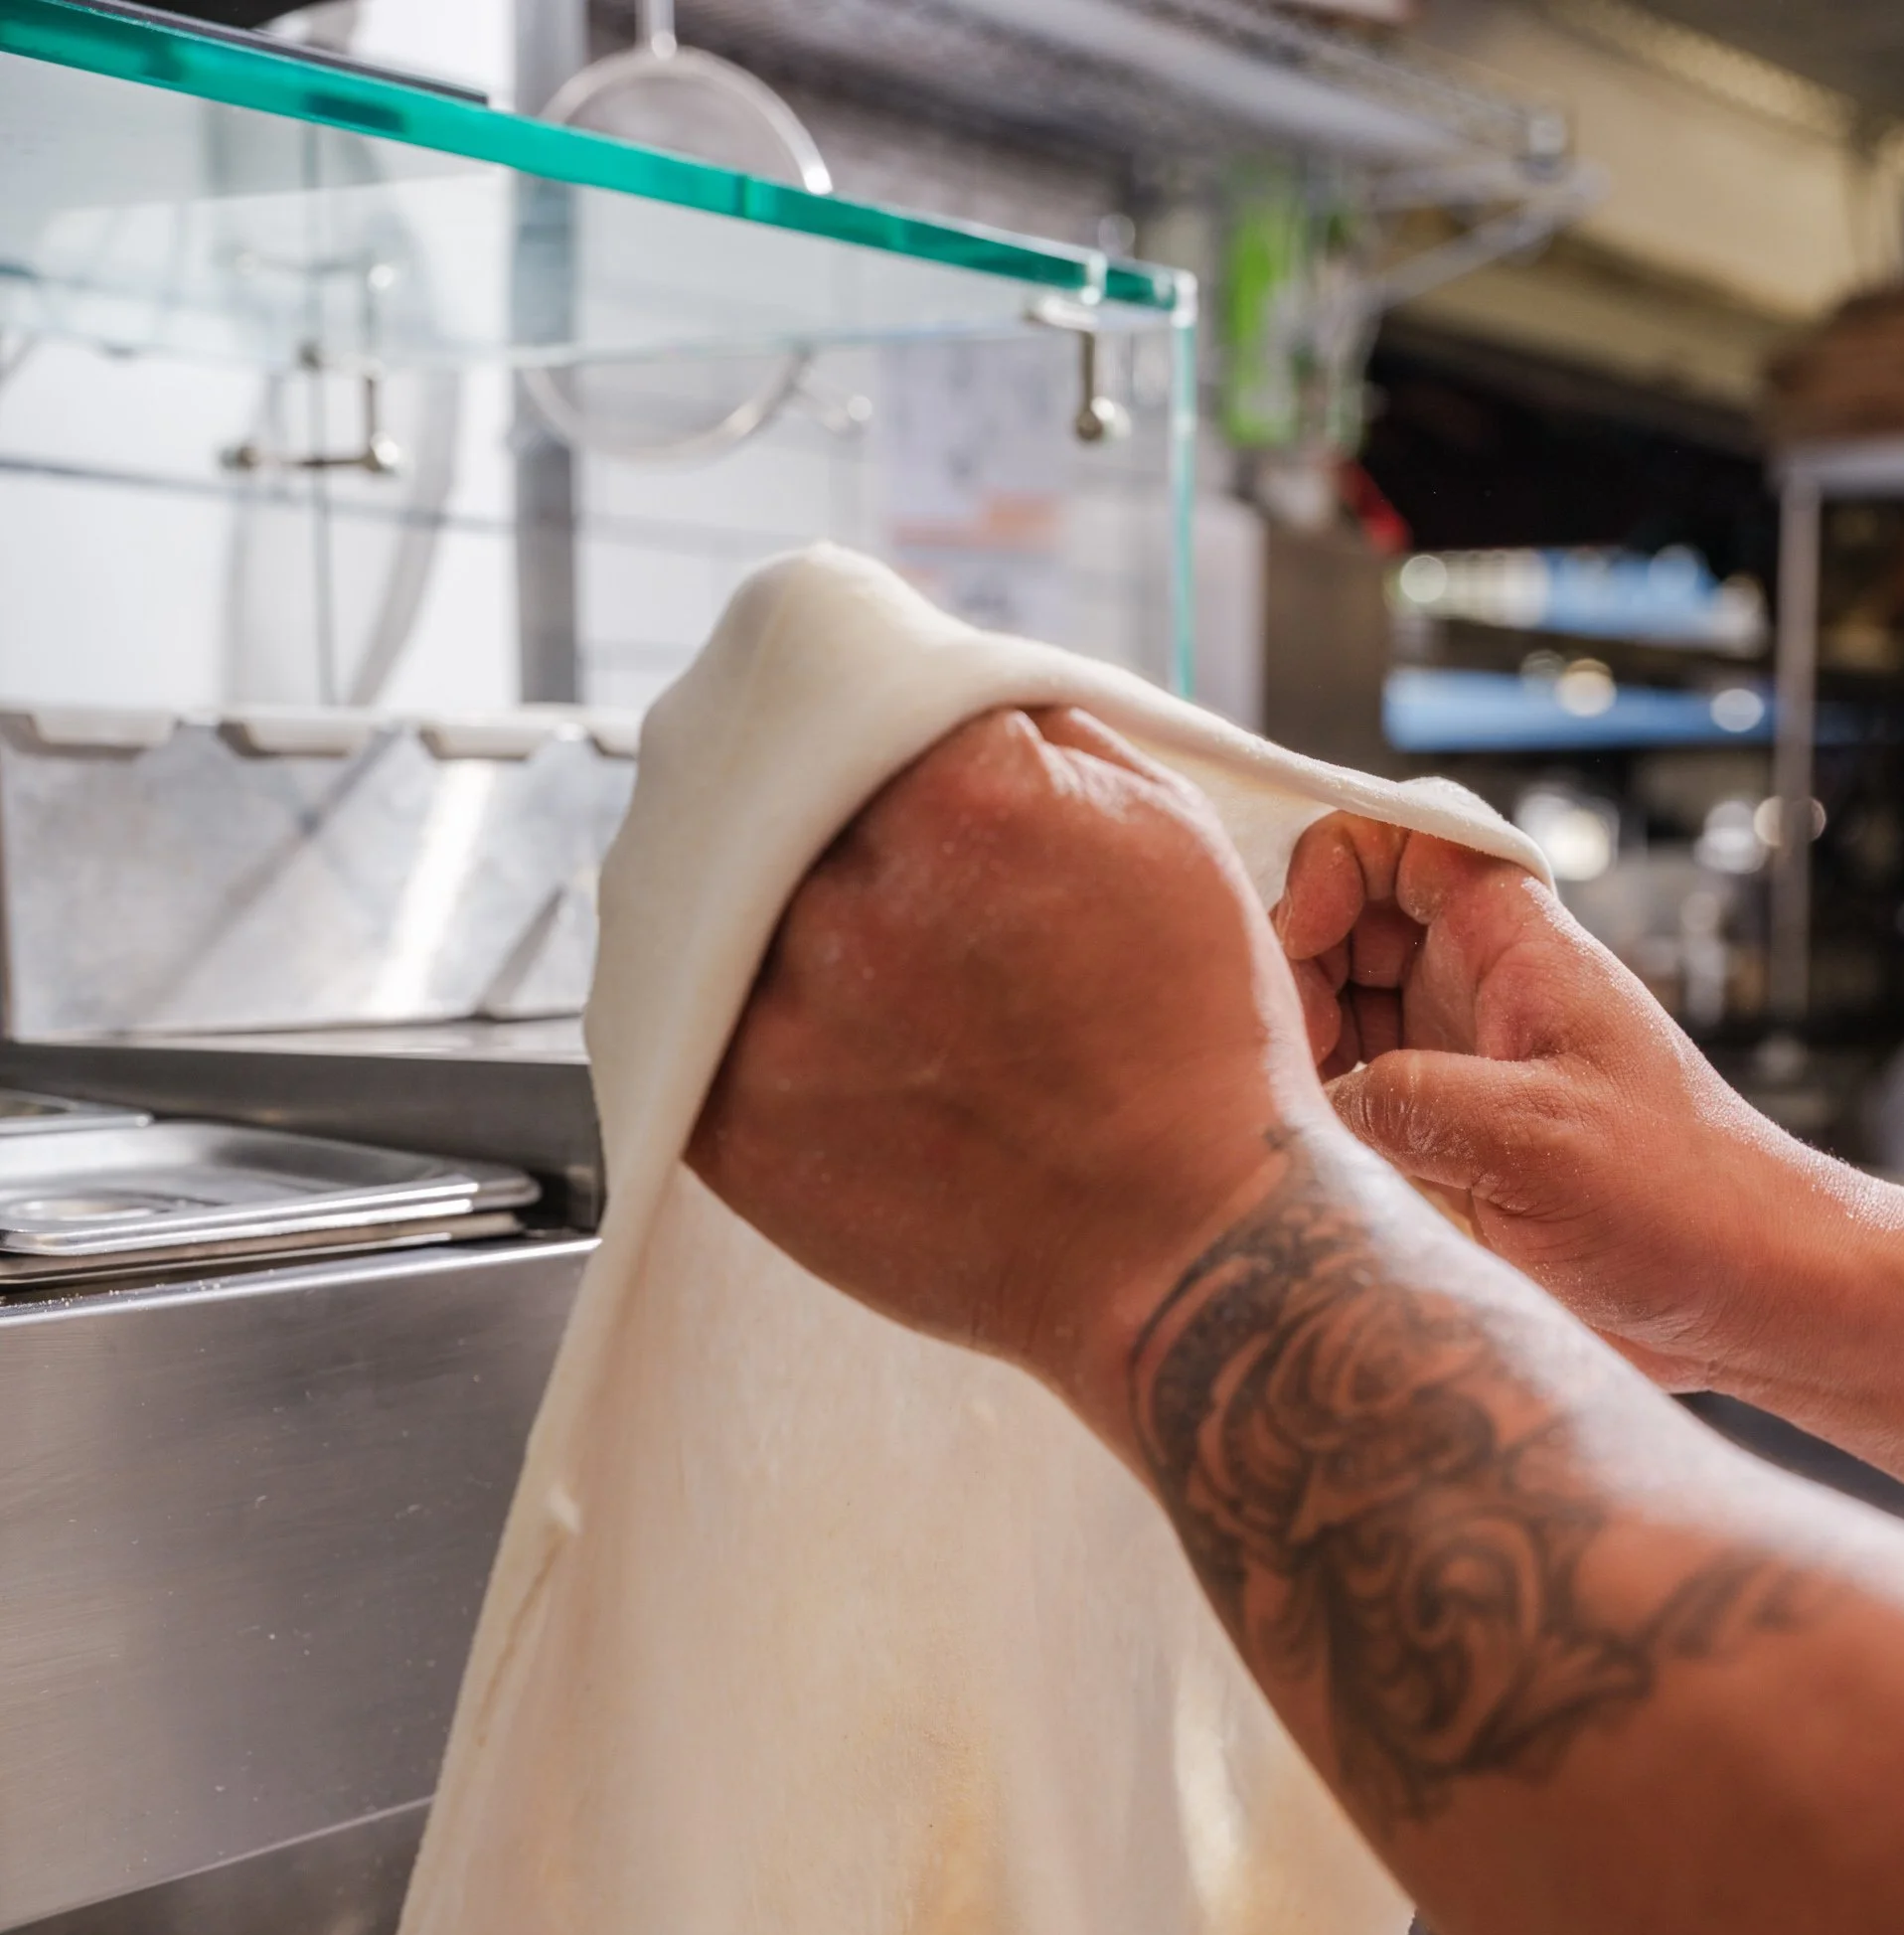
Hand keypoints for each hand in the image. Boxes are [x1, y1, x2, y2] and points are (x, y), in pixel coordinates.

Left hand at [688, 706, 1326, 1442]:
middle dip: (781, 803)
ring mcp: (782, 1013)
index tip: (849, 746)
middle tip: (821, 844)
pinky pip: (674, 1025)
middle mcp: (854, 893)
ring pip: (701, 906)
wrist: (1184, 1246)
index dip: (847, 720)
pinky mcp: (735, 1122)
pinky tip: (783, 1024)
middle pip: (758, 792)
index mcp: (962, 791)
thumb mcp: (1163, 828)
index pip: (844, 693)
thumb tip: (939, 687)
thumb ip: (1034, 729)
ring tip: (827, 953)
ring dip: (735, 908)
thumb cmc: (1195, 1049)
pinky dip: (711, 1009)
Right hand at [1277, 816, 1847, 1389]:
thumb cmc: (1685, 1200)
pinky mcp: (1453, 1147)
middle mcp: (1481, 994)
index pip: (1405, 834)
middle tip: (1298, 1057)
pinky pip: (1359, 1108)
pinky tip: (1325, 1172)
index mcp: (1517, 947)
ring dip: (1303, 1057)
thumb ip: (1408, 1104)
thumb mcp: (1535, 1141)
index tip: (1307, 937)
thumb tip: (1309, 1101)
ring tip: (1307, 1122)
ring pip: (1342, 1021)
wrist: (1752, 1296)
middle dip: (1297, 974)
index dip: (1336, 860)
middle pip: (1348, 930)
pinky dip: (1323, 1126)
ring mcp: (1463, 1070)